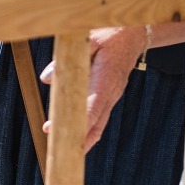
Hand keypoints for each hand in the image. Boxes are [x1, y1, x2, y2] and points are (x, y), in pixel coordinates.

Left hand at [39, 25, 144, 151]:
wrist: (137, 31)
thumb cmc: (112, 32)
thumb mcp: (88, 38)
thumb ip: (67, 59)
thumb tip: (47, 79)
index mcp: (106, 78)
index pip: (91, 108)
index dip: (76, 124)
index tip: (58, 133)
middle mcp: (112, 92)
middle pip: (96, 124)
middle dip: (78, 140)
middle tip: (58, 152)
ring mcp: (113, 95)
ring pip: (99, 124)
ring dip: (84, 140)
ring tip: (65, 153)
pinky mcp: (111, 94)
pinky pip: (100, 117)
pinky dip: (89, 130)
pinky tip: (78, 139)